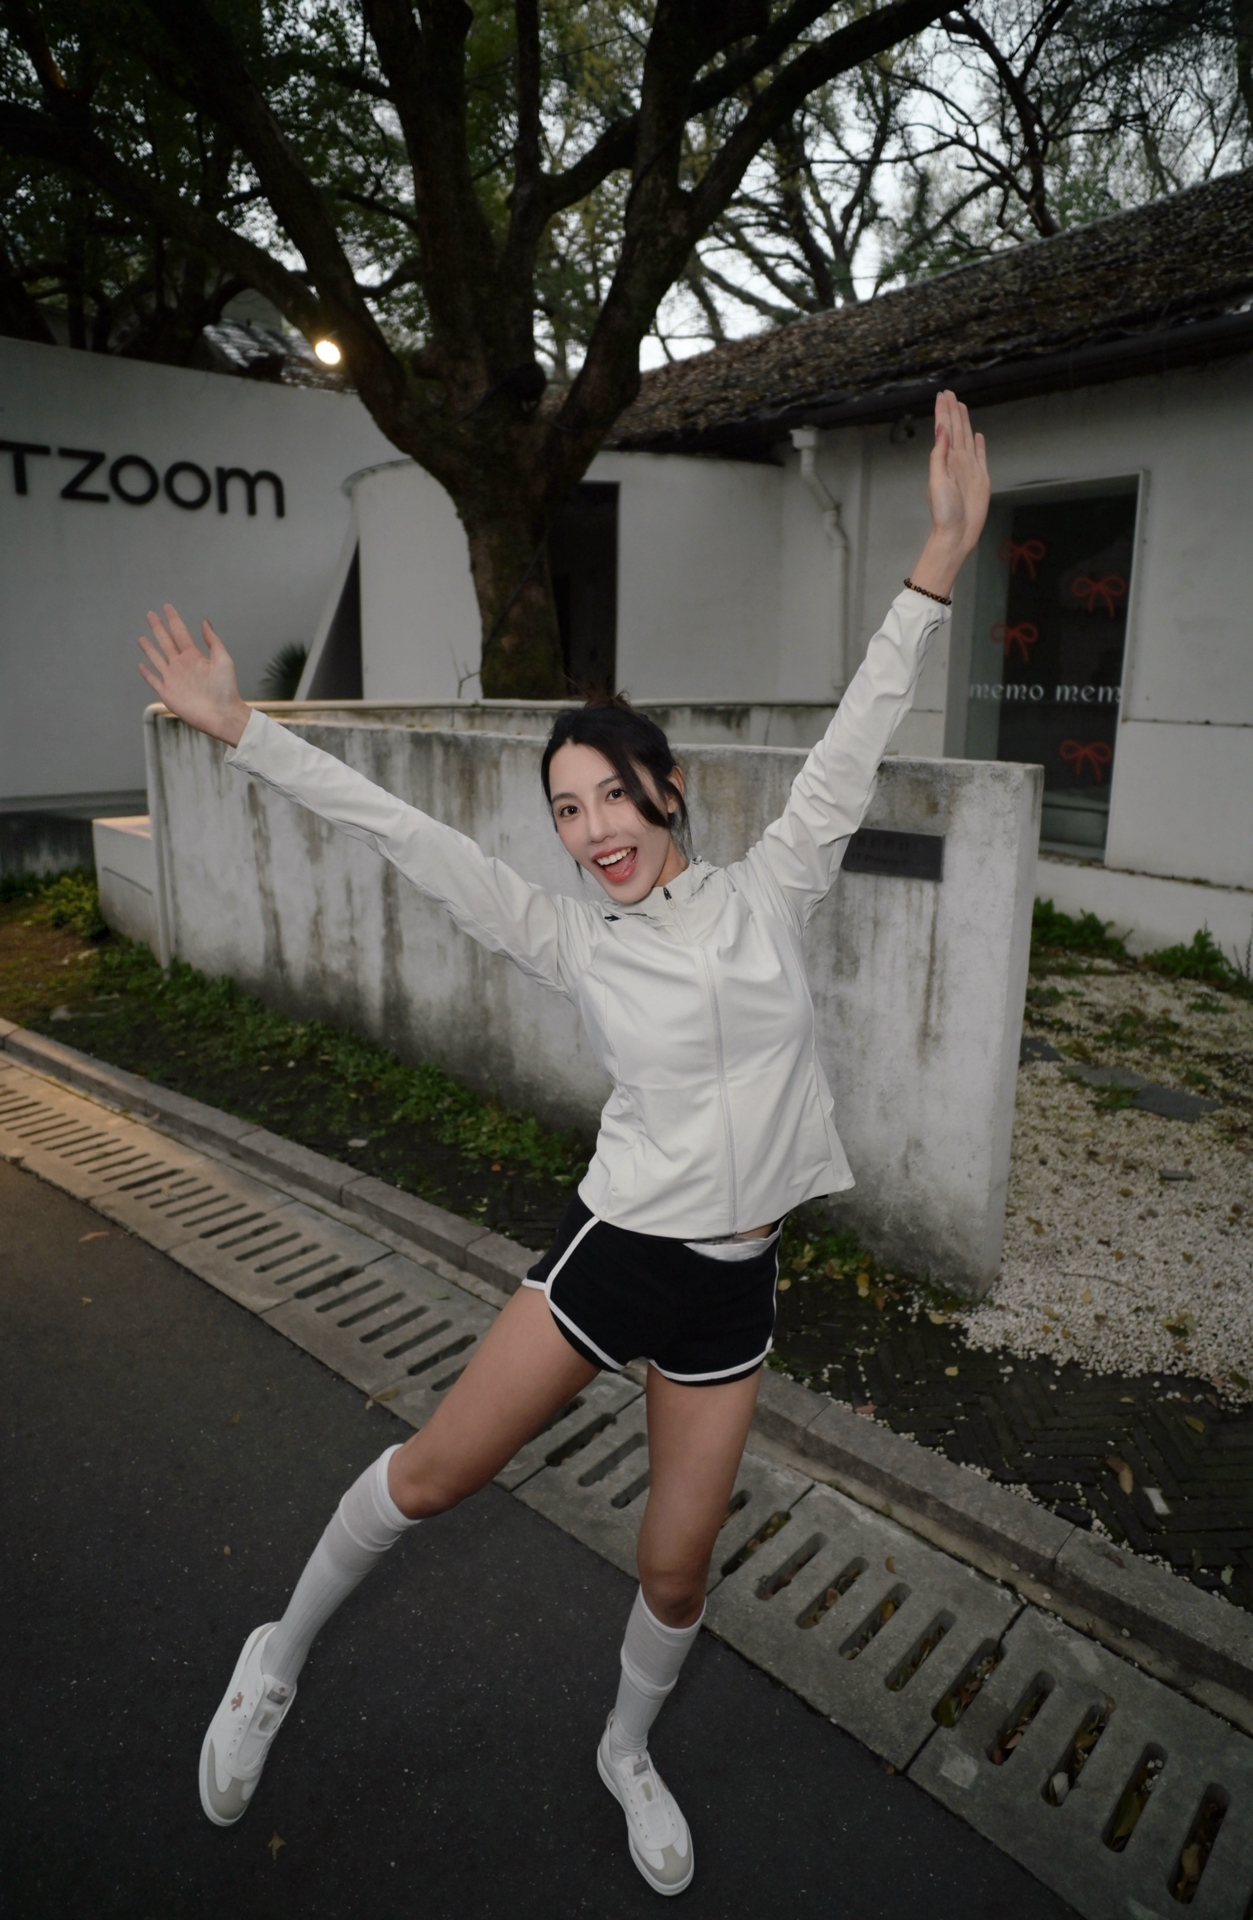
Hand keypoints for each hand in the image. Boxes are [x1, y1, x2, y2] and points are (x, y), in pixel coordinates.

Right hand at [137, 604, 251, 745]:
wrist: (222, 714)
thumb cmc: (226, 689)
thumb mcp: (223, 660)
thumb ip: (212, 641)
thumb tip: (205, 621)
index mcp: (194, 656)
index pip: (180, 633)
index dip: (173, 620)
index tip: (167, 607)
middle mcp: (182, 665)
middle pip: (166, 642)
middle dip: (158, 628)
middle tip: (150, 614)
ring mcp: (173, 679)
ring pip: (157, 659)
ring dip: (149, 648)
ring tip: (141, 638)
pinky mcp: (168, 693)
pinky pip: (154, 681)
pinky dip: (147, 673)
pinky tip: (141, 665)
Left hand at [908, 390, 990, 600]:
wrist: (957, 534)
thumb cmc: (944, 512)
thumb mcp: (937, 481)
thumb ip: (939, 455)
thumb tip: (942, 429)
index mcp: (945, 460)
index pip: (944, 430)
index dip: (943, 412)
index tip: (942, 395)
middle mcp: (957, 461)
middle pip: (955, 429)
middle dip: (952, 411)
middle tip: (949, 392)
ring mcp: (970, 468)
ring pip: (967, 438)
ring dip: (964, 422)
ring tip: (961, 406)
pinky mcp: (981, 478)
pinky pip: (981, 456)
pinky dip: (979, 444)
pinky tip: (977, 435)